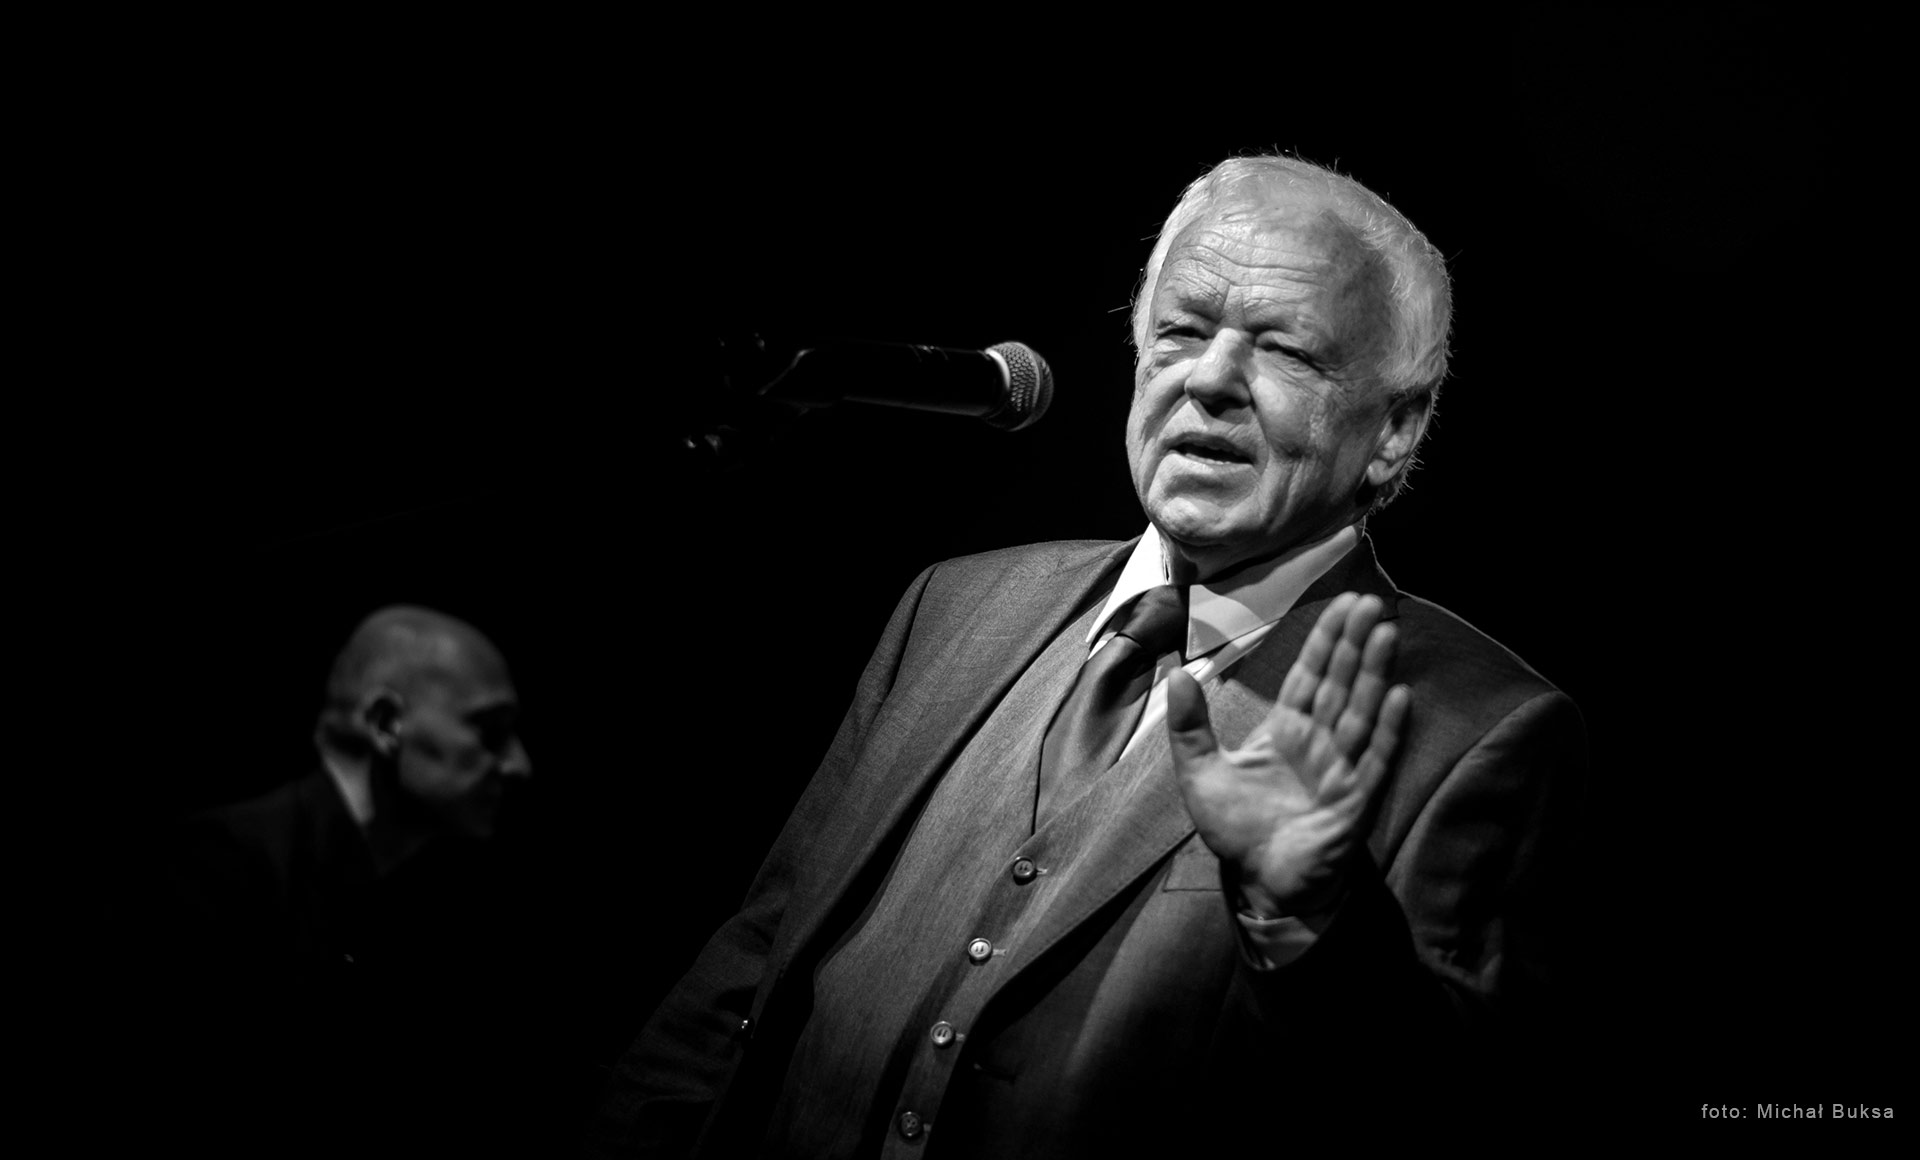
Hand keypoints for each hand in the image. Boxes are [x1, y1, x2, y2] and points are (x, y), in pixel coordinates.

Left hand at [1166, 592, 1409, 918]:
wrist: (1261, 885)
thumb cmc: (1236, 831)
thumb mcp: (1200, 774)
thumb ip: (1191, 726)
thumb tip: (1176, 673)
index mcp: (1285, 732)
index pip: (1309, 676)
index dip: (1325, 641)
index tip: (1342, 603)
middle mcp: (1318, 744)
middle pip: (1339, 683)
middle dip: (1353, 643)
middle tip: (1371, 601)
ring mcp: (1340, 769)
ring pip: (1359, 710)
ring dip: (1373, 673)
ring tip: (1386, 632)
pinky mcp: (1354, 800)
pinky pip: (1374, 759)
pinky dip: (1387, 729)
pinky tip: (1399, 695)